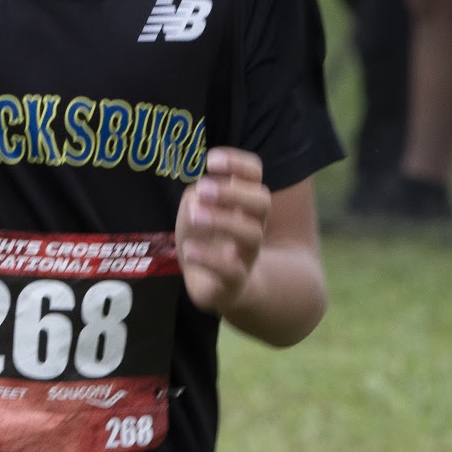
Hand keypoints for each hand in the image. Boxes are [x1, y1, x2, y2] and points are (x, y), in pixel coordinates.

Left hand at [176, 148, 270, 315]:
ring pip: (252, 235)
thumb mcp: (193, 213)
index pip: (255, 174)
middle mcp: (253, 225)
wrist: (220, 290)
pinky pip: (232, 271)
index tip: (211, 161)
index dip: (238, 163)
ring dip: (222, 220)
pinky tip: (189, 249)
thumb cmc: (206, 241)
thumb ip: (195, 199)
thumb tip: (197, 198)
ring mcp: (247, 255)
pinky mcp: (234, 282)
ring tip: (195, 215)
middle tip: (203, 187)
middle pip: (262, 202)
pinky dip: (208, 258)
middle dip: (233, 191)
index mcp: (244, 203)